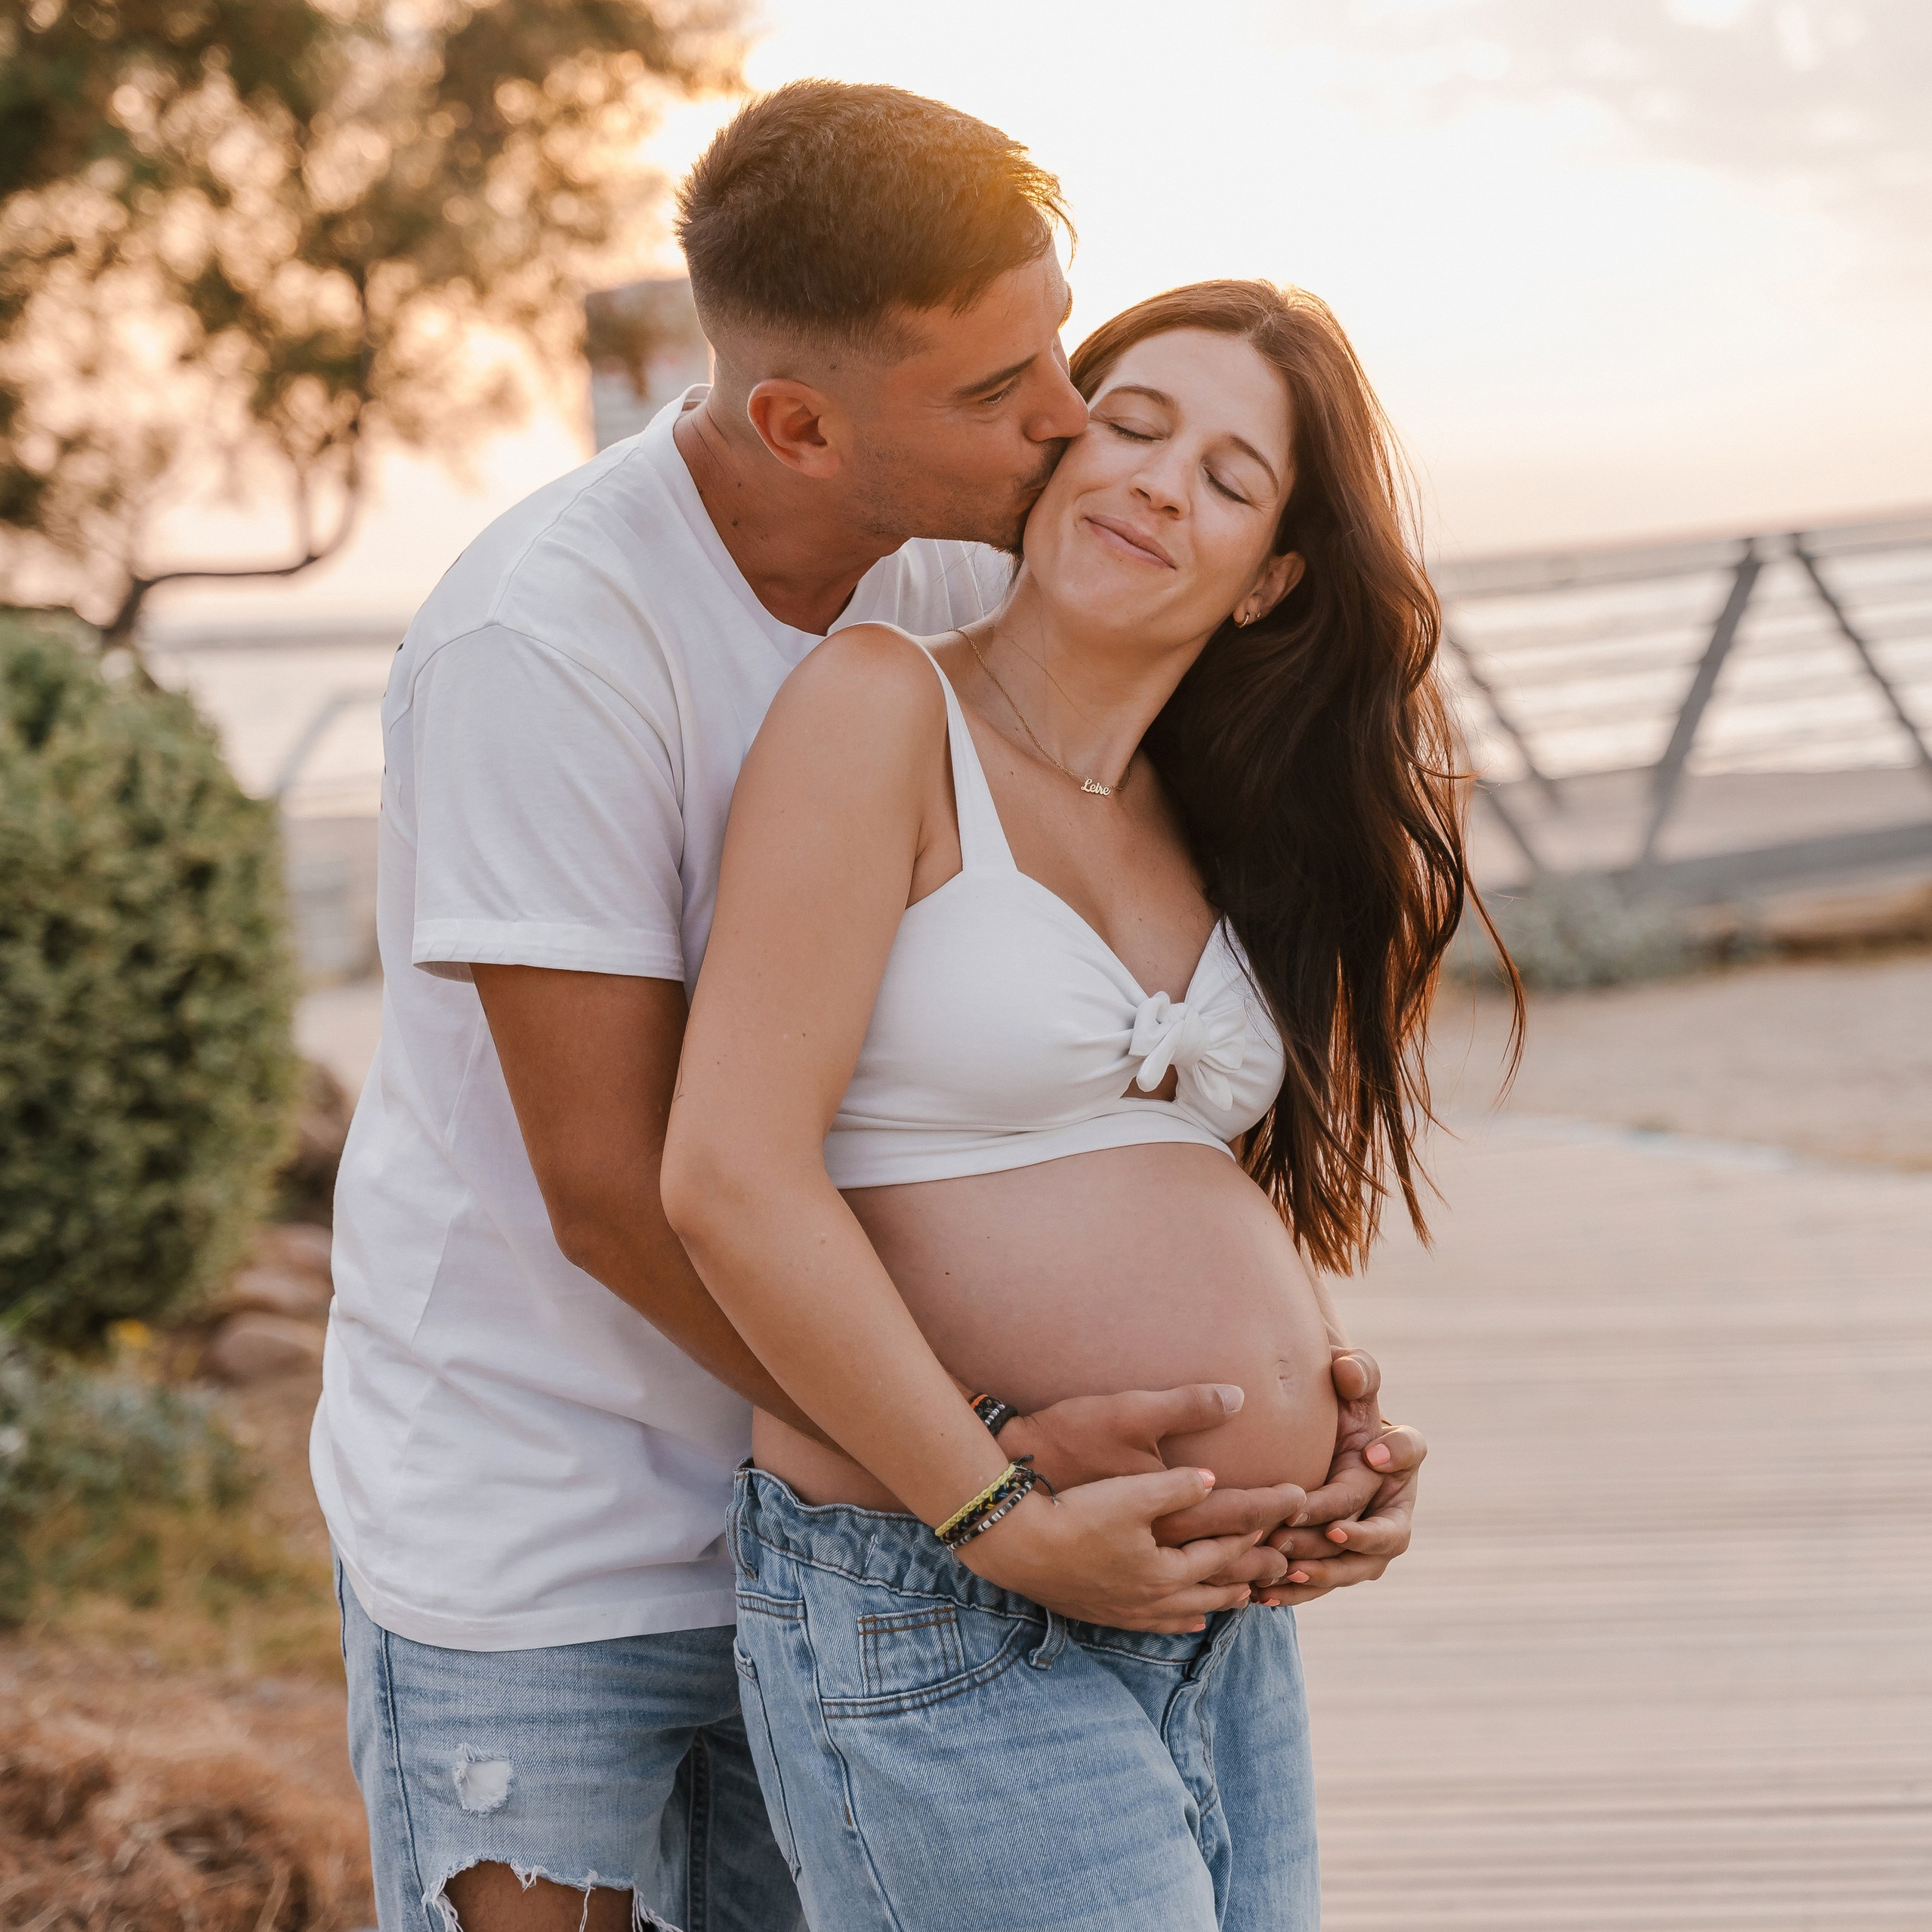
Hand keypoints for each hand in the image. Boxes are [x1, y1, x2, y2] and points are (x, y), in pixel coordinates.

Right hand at [956, 1466, 1264, 1632]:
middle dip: (1248, 1578)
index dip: (1250, 1536)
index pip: (1221, 1553)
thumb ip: (1177, 1486)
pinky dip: (1179, 1620)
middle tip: (1279, 1572)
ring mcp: (1126, 1611)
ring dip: (1218, 1603)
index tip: (1274, 1524)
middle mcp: (1151, 1599)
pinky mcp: (1101, 1612)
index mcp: (1165, 1571)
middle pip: (1212, 1590)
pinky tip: (1186, 1620)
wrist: (1016, 1545)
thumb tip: (1213, 1479)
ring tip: (1243, 1600)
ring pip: (1186, 1612)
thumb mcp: (1130, 1492)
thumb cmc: (1074, 1512)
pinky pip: (1155, 1624)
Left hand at [1254, 1348, 1424, 1607]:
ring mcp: (1369, 1542)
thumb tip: (1347, 1369)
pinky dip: (1295, 1592)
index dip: (1397, 1455)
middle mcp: (1392, 1504)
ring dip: (1324, 1570)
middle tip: (1320, 1527)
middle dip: (1354, 1532)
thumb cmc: (1331, 1406)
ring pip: (1356, 1567)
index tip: (1371, 1454)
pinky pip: (1322, 1585)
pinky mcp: (1337, 1565)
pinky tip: (1262, 1593)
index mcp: (1399, 1454)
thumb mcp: (1345, 1384)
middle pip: (1386, 1531)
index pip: (1410, 1452)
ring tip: (1287, 1565)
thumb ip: (1355, 1372)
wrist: (1306, 1442)